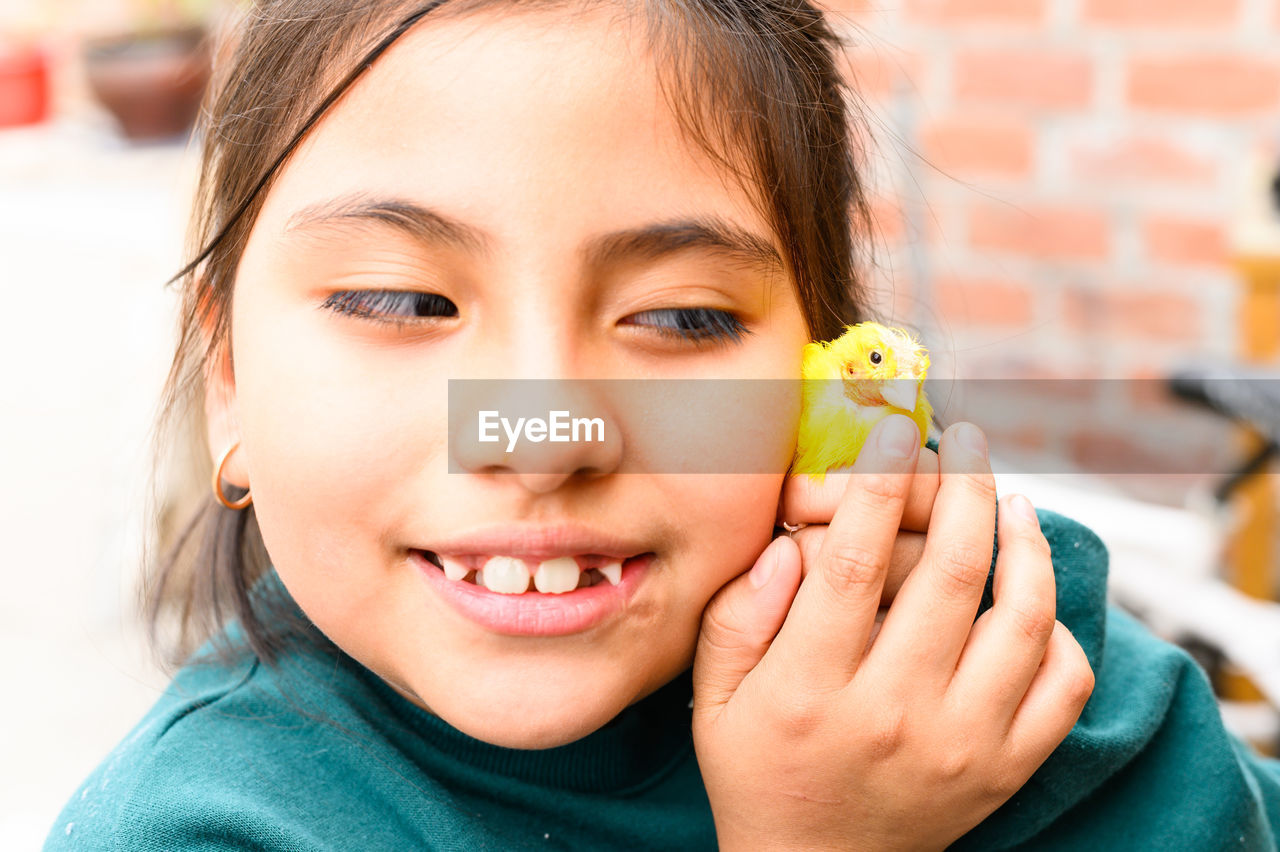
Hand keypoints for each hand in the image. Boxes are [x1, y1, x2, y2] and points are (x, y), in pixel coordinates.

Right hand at [692, 416, 1095, 851]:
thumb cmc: (758, 774)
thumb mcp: (714, 699)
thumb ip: (737, 617)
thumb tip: (788, 546)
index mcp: (810, 689)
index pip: (856, 561)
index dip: (880, 482)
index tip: (897, 430)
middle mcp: (894, 714)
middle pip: (952, 571)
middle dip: (967, 485)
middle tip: (967, 440)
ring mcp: (963, 744)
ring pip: (1025, 618)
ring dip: (1026, 542)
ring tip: (1012, 502)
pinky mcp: (1007, 768)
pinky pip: (1064, 683)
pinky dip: (1060, 627)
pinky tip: (1030, 594)